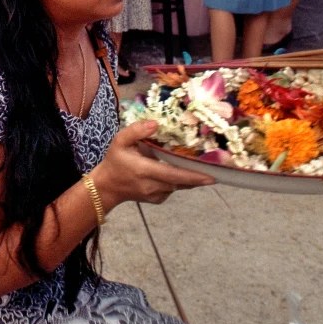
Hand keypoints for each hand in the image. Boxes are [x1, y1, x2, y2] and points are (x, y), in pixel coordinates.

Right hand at [90, 120, 213, 208]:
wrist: (107, 187)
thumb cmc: (115, 161)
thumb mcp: (120, 141)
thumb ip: (136, 131)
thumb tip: (156, 124)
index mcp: (144, 170)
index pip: (173, 175)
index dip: (193, 176)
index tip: (211, 176)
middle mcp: (152, 185)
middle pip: (181, 182)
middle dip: (198, 177)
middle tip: (215, 170)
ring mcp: (156, 195)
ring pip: (179, 186)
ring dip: (188, 177)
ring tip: (198, 167)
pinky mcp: (158, 199)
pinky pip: (173, 189)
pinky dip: (178, 181)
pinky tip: (174, 172)